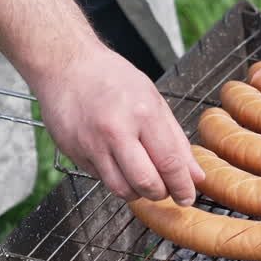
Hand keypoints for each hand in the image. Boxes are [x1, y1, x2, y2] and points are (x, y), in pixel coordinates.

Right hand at [30, 41, 203, 204]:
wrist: (65, 64)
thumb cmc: (112, 78)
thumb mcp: (153, 99)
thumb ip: (176, 139)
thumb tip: (195, 174)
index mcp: (142, 113)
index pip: (169, 162)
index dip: (182, 186)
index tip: (187, 196)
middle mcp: (116, 131)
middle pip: (146, 183)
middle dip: (161, 194)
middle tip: (166, 190)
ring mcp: (91, 144)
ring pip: (121, 189)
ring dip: (138, 192)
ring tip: (143, 178)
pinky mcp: (74, 153)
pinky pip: (101, 179)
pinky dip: (116, 178)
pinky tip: (118, 162)